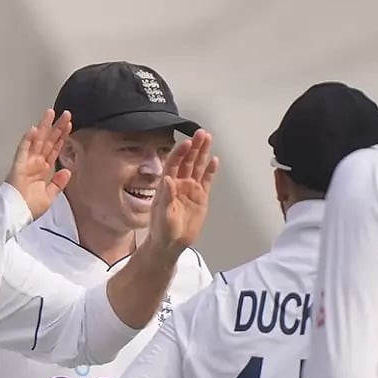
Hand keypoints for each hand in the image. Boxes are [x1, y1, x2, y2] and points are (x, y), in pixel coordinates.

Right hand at [5, 109, 72, 218]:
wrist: (16, 215)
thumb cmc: (29, 207)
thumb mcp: (50, 196)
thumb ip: (58, 183)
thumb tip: (67, 171)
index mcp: (43, 169)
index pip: (55, 149)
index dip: (62, 136)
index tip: (69, 125)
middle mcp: (36, 163)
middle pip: (48, 141)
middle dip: (57, 127)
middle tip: (66, 114)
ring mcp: (27, 162)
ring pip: (37, 141)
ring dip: (44, 127)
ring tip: (50, 114)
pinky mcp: (18, 166)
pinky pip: (23, 150)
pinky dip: (28, 140)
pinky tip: (34, 130)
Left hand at [145, 129, 219, 256]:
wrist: (171, 244)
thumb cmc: (162, 230)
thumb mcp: (162, 214)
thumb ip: (165, 196)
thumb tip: (167, 179)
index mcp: (167, 185)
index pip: (174, 164)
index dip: (180, 152)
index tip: (187, 143)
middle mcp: (179, 183)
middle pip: (187, 160)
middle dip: (194, 146)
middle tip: (201, 133)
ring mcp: (190, 189)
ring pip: (197, 167)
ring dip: (202, 153)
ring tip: (208, 138)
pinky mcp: (200, 197)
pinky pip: (206, 180)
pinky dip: (210, 170)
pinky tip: (215, 160)